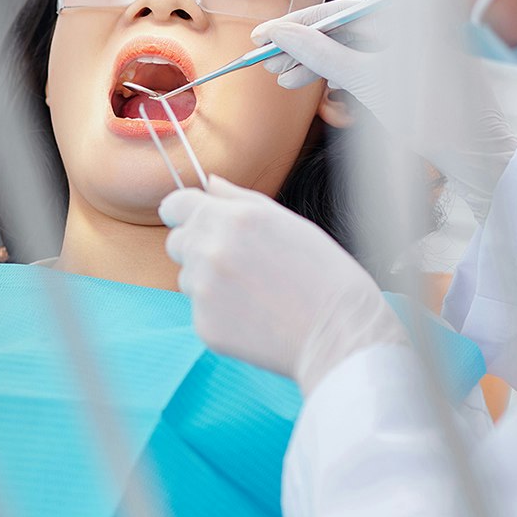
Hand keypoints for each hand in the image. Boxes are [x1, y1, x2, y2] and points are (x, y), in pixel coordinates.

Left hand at [160, 176, 407, 395]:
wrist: (340, 333)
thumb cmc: (324, 273)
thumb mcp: (289, 222)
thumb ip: (240, 199)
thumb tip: (209, 182)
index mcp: (232, 219)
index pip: (176, 205)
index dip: (183, 211)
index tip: (189, 219)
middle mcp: (211, 250)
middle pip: (176, 241)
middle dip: (198, 246)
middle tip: (238, 261)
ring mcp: (204, 290)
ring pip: (187, 277)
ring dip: (208, 280)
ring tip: (254, 291)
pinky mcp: (204, 325)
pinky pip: (199, 310)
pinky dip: (219, 312)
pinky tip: (255, 315)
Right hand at [251, 0, 516, 222]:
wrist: (477, 154)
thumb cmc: (430, 116)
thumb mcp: (364, 81)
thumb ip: (320, 53)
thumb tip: (281, 34)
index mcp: (402, 13)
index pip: (335, 10)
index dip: (293, 25)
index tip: (261, 36)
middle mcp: (408, 22)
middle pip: (341, 29)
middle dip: (302, 47)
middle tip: (267, 63)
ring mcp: (410, 46)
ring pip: (351, 48)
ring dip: (317, 64)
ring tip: (285, 81)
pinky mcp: (411, 69)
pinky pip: (366, 64)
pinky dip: (341, 76)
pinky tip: (319, 90)